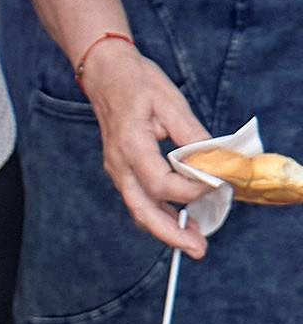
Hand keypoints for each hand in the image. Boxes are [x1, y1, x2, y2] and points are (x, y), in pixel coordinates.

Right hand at [83, 45, 210, 253]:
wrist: (104, 74)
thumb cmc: (137, 82)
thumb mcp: (170, 102)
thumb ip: (192, 135)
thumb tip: (216, 162)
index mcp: (130, 145)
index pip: (161, 183)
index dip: (192, 190)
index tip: (219, 186)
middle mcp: (119, 164)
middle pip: (143, 210)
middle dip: (171, 234)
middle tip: (198, 249)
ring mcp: (118, 170)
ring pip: (140, 210)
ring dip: (166, 230)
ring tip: (193, 243)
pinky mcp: (123, 171)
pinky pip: (139, 200)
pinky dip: (159, 215)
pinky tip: (179, 221)